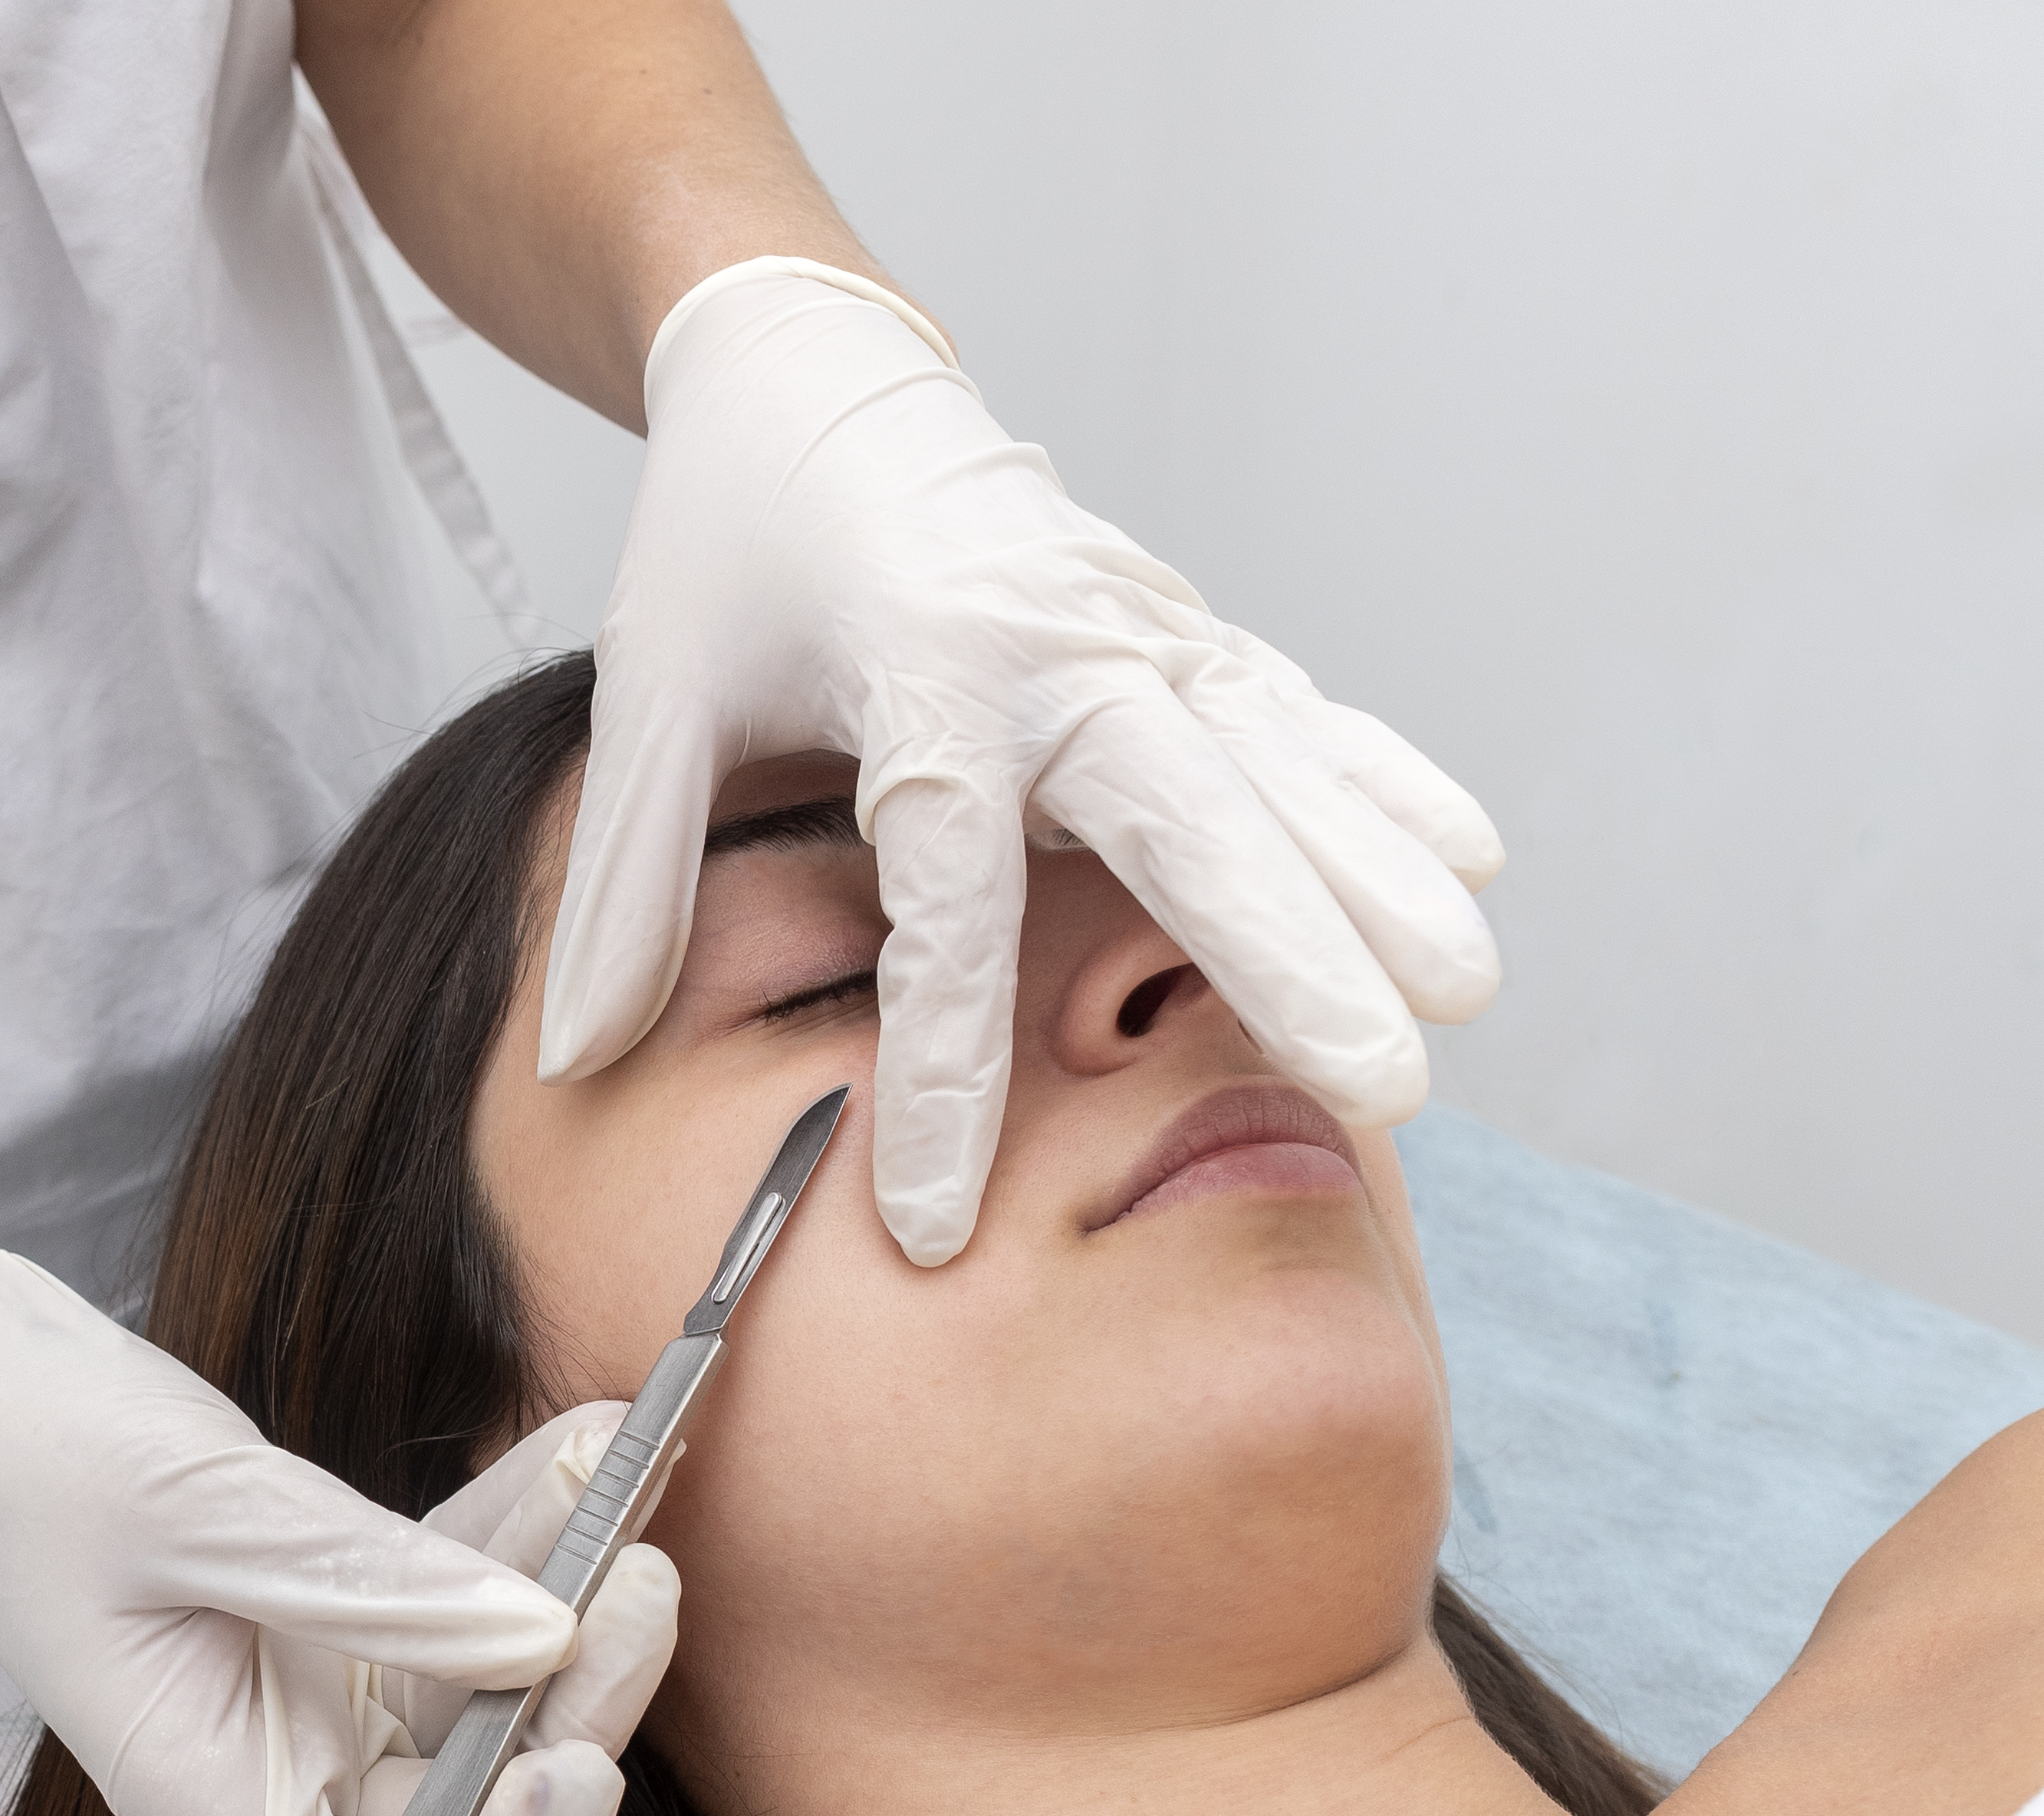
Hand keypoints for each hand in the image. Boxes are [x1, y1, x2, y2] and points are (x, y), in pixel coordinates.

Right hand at [0, 1256, 672, 1815]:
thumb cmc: (21, 1455)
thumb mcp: (193, 1508)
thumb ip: (369, 1581)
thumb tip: (539, 1631)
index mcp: (207, 1807)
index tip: (574, 1773)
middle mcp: (277, 1777)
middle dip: (576, 1718)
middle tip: (644, 1586)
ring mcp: (321, 1700)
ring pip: (494, 1704)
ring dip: (575, 1605)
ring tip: (630, 1485)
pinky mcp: (351, 1617)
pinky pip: (470, 1600)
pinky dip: (531, 1534)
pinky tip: (585, 1444)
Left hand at [545, 259, 1508, 1265]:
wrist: (809, 366)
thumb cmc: (728, 539)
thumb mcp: (650, 694)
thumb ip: (626, 878)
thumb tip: (572, 1058)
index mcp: (918, 677)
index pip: (944, 905)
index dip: (947, 1069)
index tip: (940, 1221)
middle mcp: (1053, 652)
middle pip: (1190, 822)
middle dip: (1290, 957)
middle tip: (1378, 1084)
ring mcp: (1134, 630)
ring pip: (1280, 766)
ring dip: (1377, 876)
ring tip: (1466, 993)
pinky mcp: (1175, 624)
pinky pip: (1296, 711)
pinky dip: (1384, 780)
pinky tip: (1471, 859)